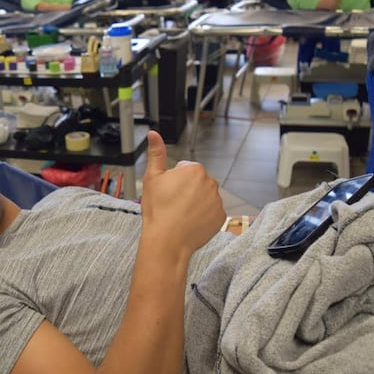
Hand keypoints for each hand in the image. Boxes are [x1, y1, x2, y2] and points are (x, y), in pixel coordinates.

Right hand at [140, 131, 224, 254]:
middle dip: (186, 190)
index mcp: (195, 170)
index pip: (185, 170)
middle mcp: (210, 182)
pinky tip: (190, 222)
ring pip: (204, 197)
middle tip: (173, 204)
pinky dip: (203, 216)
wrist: (167, 240)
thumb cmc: (158, 209)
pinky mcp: (221, 217)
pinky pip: (212, 212)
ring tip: (181, 215)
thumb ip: (156, 152)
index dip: (173, 181)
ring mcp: (217, 201)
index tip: (167, 193)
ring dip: (196, 203)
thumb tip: (153, 133)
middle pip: (196, 183)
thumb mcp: (152, 178)